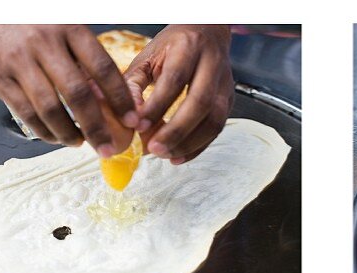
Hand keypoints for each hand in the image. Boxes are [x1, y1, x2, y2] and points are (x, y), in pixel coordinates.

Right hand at [0, 24, 135, 155]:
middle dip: (97, 128)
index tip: (133, 122)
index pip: (102, 68)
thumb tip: (118, 103)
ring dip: (70, 134)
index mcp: (68, 27)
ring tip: (80, 142)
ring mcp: (18, 60)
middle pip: (77, 94)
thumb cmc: (36, 26)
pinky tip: (57, 136)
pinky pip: (27, 115)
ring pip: (50, 110)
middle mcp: (42, 42)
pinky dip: (46, 132)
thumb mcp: (66, 31)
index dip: (120, 99)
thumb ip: (89, 62)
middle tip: (107, 148)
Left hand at [126, 25, 233, 163]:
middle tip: (155, 148)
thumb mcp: (149, 55)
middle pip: (200, 103)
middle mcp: (212, 65)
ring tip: (166, 155)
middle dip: (176, 130)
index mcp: (188, 47)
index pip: (174, 79)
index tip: (139, 126)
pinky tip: (178, 156)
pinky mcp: (229, 101)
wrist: (207, 32)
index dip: (157, 106)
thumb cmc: (175, 46)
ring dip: (189, 143)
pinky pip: (216, 130)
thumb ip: (135, 83)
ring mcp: (224, 85)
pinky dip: (197, 147)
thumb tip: (127, 117)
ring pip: (214, 120)